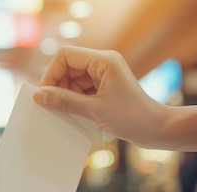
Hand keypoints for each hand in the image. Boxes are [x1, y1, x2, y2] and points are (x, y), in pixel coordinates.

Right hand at [33, 46, 196, 157]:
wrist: (157, 130)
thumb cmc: (132, 118)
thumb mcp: (94, 110)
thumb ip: (64, 101)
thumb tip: (39, 96)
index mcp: (103, 61)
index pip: (66, 56)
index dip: (51, 73)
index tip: (44, 94)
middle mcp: (103, 63)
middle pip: (68, 67)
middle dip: (57, 85)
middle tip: (50, 106)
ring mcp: (104, 76)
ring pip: (72, 80)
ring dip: (65, 95)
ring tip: (64, 113)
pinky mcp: (104, 88)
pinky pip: (81, 90)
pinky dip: (74, 101)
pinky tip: (73, 114)